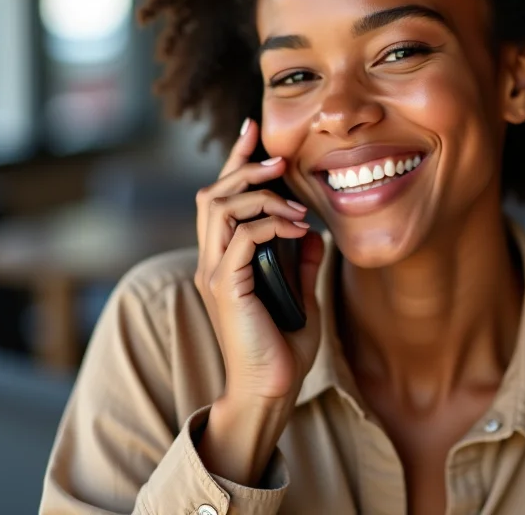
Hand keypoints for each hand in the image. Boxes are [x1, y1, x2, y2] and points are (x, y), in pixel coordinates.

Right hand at [194, 118, 325, 403]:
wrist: (270, 392)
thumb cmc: (282, 346)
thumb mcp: (299, 293)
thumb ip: (299, 260)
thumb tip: (312, 231)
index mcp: (225, 259)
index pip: (221, 199)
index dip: (234, 162)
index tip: (252, 132)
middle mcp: (212, 261)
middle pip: (212, 194)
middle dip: (244, 166)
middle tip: (280, 159)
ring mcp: (216, 273)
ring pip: (220, 207)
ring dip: (259, 193)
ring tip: (296, 201)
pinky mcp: (227, 286)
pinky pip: (243, 236)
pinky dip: (271, 223)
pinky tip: (297, 229)